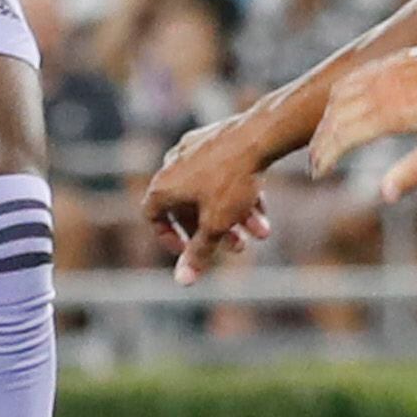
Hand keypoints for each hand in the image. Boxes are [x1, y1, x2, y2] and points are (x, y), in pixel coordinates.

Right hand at [142, 113, 277, 284]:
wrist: (258, 135)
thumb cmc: (231, 182)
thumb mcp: (216, 224)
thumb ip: (198, 253)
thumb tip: (183, 281)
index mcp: (163, 184)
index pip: (153, 215)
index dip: (169, 236)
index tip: (188, 250)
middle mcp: (173, 163)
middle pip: (190, 206)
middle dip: (215, 230)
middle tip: (238, 247)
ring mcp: (194, 148)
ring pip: (212, 191)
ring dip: (235, 216)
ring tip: (262, 232)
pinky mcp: (217, 139)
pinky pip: (223, 173)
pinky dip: (239, 192)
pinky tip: (263, 208)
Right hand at [306, 34, 416, 199]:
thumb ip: (416, 170)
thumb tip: (385, 195)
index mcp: (398, 110)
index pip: (344, 133)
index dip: (326, 154)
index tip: (319, 173)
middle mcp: (387, 85)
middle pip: (335, 114)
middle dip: (320, 141)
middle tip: (317, 165)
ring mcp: (389, 68)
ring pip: (341, 92)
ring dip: (327, 118)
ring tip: (326, 143)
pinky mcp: (395, 59)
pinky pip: (355, 76)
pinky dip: (340, 96)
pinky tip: (342, 112)